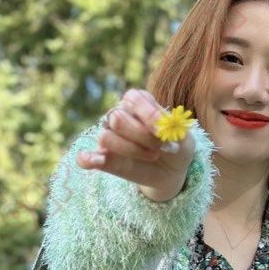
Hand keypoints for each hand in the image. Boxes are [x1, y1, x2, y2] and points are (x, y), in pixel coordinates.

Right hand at [76, 88, 195, 199]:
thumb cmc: (177, 148)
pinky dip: (87, 159)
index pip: (133, 98)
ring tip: (151, 156)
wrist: (172, 171)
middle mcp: (120, 115)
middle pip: (118, 118)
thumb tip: (160, 128)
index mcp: (138, 101)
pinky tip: (97, 161)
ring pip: (106, 137)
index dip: (148, 115)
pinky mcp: (103, 159)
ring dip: (131, 150)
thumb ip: (173, 128)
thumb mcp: (184, 137)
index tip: (163, 133)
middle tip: (159, 147)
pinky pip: (84, 157)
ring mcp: (110, 137)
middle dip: (142, 136)